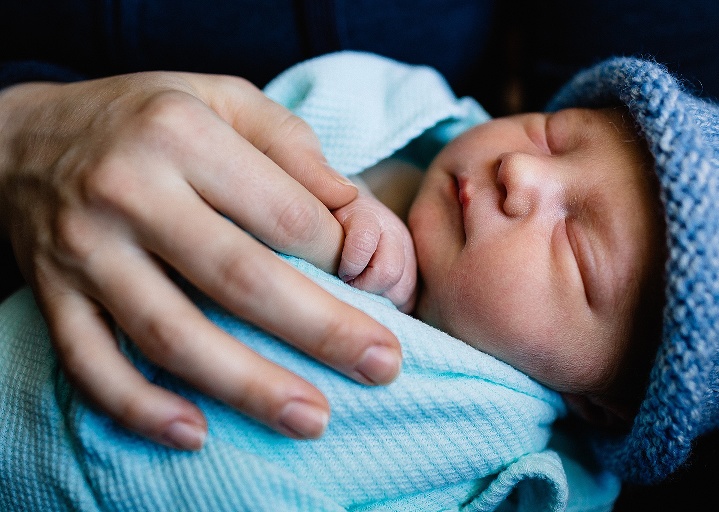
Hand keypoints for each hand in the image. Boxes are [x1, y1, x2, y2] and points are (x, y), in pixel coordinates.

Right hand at [0, 72, 400, 448]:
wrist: (24, 136)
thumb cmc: (148, 118)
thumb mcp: (226, 100)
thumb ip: (296, 151)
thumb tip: (359, 222)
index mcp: (183, 134)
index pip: (285, 214)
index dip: (342, 259)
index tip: (373, 289)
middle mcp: (129, 191)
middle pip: (240, 278)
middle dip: (322, 331)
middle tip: (383, 366)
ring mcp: (85, 250)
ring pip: (173, 333)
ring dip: (248, 386)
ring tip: (312, 418)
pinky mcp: (53, 295)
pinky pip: (92, 364)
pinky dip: (140, 407)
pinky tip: (195, 435)